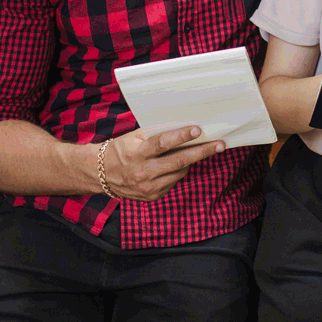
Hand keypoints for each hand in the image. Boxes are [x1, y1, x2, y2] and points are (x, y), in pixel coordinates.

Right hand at [100, 125, 224, 201]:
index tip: (197, 129)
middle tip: (220, 144)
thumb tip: (181, 125)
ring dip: (193, 161)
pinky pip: (173, 182)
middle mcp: (142, 172)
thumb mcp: (133, 138)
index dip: (180, 137)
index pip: (161, 144)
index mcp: (136, 153)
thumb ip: (154, 133)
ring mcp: (148, 187)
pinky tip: (182, 163)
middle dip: (202, 152)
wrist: (101, 174)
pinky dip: (180, 171)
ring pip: (179, 173)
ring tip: (204, 149)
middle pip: (178, 162)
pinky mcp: (152, 196)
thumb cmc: (121, 150)